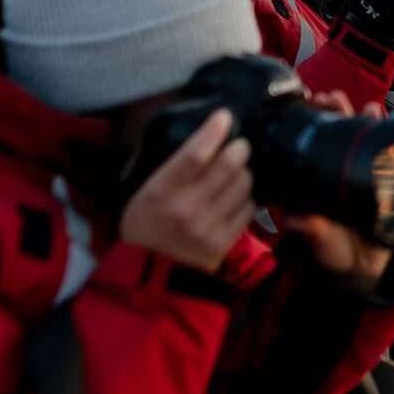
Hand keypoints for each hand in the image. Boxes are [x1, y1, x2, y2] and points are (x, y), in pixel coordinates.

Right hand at [120, 110, 253, 273]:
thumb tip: (203, 139)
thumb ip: (172, 168)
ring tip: (237, 173)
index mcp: (162, 191)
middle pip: (228, 165)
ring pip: (243, 185)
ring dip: (244, 173)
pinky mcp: (225, 243)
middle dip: (239, 149)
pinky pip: (248, 209)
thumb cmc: (144, 227)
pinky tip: (237, 197)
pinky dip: (246, 198)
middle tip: (239, 146)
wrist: (151, 277)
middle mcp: (188, 207)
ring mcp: (209, 227)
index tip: (224, 117)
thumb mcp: (146, 192)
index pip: (194, 154)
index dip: (213, 131)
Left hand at [283, 91, 390, 289]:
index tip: (304, 105)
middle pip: (333, 128)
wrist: (364, 265)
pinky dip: (385, 131)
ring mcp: (358, 167)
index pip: (309, 140)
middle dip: (333, 109)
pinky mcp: (383, 174)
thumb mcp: (318, 237)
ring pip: (359, 133)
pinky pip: (385, 149)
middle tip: (330, 99)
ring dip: (361, 115)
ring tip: (366, 107)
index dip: (306, 121)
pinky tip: (383, 117)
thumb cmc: (333, 247)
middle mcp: (334, 166)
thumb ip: (309, 226)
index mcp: (314, 175)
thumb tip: (292, 217)